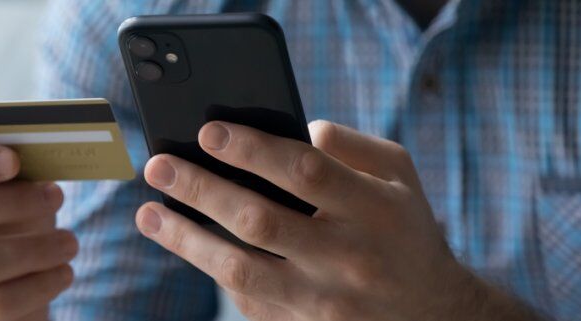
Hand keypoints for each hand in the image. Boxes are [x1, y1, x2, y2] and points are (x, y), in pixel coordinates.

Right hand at [0, 142, 76, 320]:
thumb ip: (12, 178)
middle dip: (13, 201)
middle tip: (55, 197)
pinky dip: (38, 285)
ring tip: (68, 243)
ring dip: (34, 248)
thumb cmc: (7, 229)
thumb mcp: (7, 197)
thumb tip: (42, 161)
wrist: (5, 292)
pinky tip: (62, 273)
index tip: (12, 161)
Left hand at [135, 121, 540, 320]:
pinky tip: (185, 242)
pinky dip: (212, 268)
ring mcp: (324, 301)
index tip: (207, 131)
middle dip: (202, 190)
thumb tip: (297, 129)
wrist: (431, 315)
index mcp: (375, 210)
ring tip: (149, 214)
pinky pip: (247, 299)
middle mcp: (348, 258)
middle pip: (261, 221)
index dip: (252, 150)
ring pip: (241, 270)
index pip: (305, 172)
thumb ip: (354, 146)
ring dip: (187, 240)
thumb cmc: (404, 230)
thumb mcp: (400, 178)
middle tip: (158, 166)